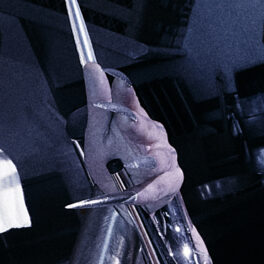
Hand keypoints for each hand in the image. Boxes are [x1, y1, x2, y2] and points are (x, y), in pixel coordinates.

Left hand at [75, 65, 181, 210]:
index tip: (119, 84)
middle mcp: (152, 136)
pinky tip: (137, 194)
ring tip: (135, 164)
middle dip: (137, 125)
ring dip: (148, 162)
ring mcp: (164, 158)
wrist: (125, 194)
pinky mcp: (171, 179)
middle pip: (148, 129)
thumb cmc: (114, 161)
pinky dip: (149, 192)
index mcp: (133, 120)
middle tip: (126, 120)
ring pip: (160, 158)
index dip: (125, 94)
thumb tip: (92, 70)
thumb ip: (97, 103)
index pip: (130, 102)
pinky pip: (163, 185)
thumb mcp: (97, 133)